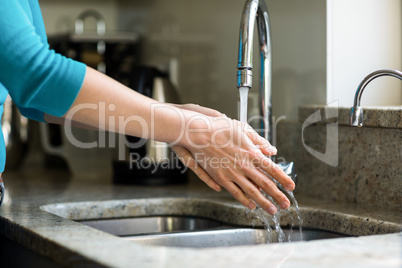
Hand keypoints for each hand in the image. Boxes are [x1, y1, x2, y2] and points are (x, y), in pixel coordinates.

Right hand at [172, 104, 294, 214]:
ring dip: (263, 202)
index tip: (292, 186)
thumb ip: (258, 141)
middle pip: (265, 183)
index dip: (283, 179)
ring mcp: (232, 173)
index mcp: (251, 152)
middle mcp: (244, 165)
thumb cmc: (219, 128)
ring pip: (251, 191)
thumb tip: (271, 150)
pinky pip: (234, 192)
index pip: (272, 169)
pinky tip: (250, 205)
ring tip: (272, 210)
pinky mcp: (220, 177)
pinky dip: (243, 200)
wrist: (198, 133)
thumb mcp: (242, 129)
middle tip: (286, 204)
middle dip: (277, 195)